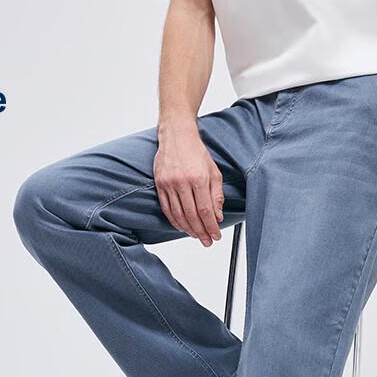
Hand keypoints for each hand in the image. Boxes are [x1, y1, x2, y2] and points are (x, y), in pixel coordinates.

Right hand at [154, 124, 223, 246]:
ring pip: (178, 215)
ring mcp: (168, 184)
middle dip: (201, 232)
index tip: (216, 236)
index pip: (205, 210)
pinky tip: (182, 227)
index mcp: (198, 178)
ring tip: (196, 236)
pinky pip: (167, 209)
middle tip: (207, 242)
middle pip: (192, 216)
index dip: (211, 227)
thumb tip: (217, 216)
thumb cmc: (196, 152)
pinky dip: (174, 221)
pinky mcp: (159, 184)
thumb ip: (217, 195)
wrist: (176, 135)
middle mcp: (182, 182)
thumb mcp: (213, 172)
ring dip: (188, 229)